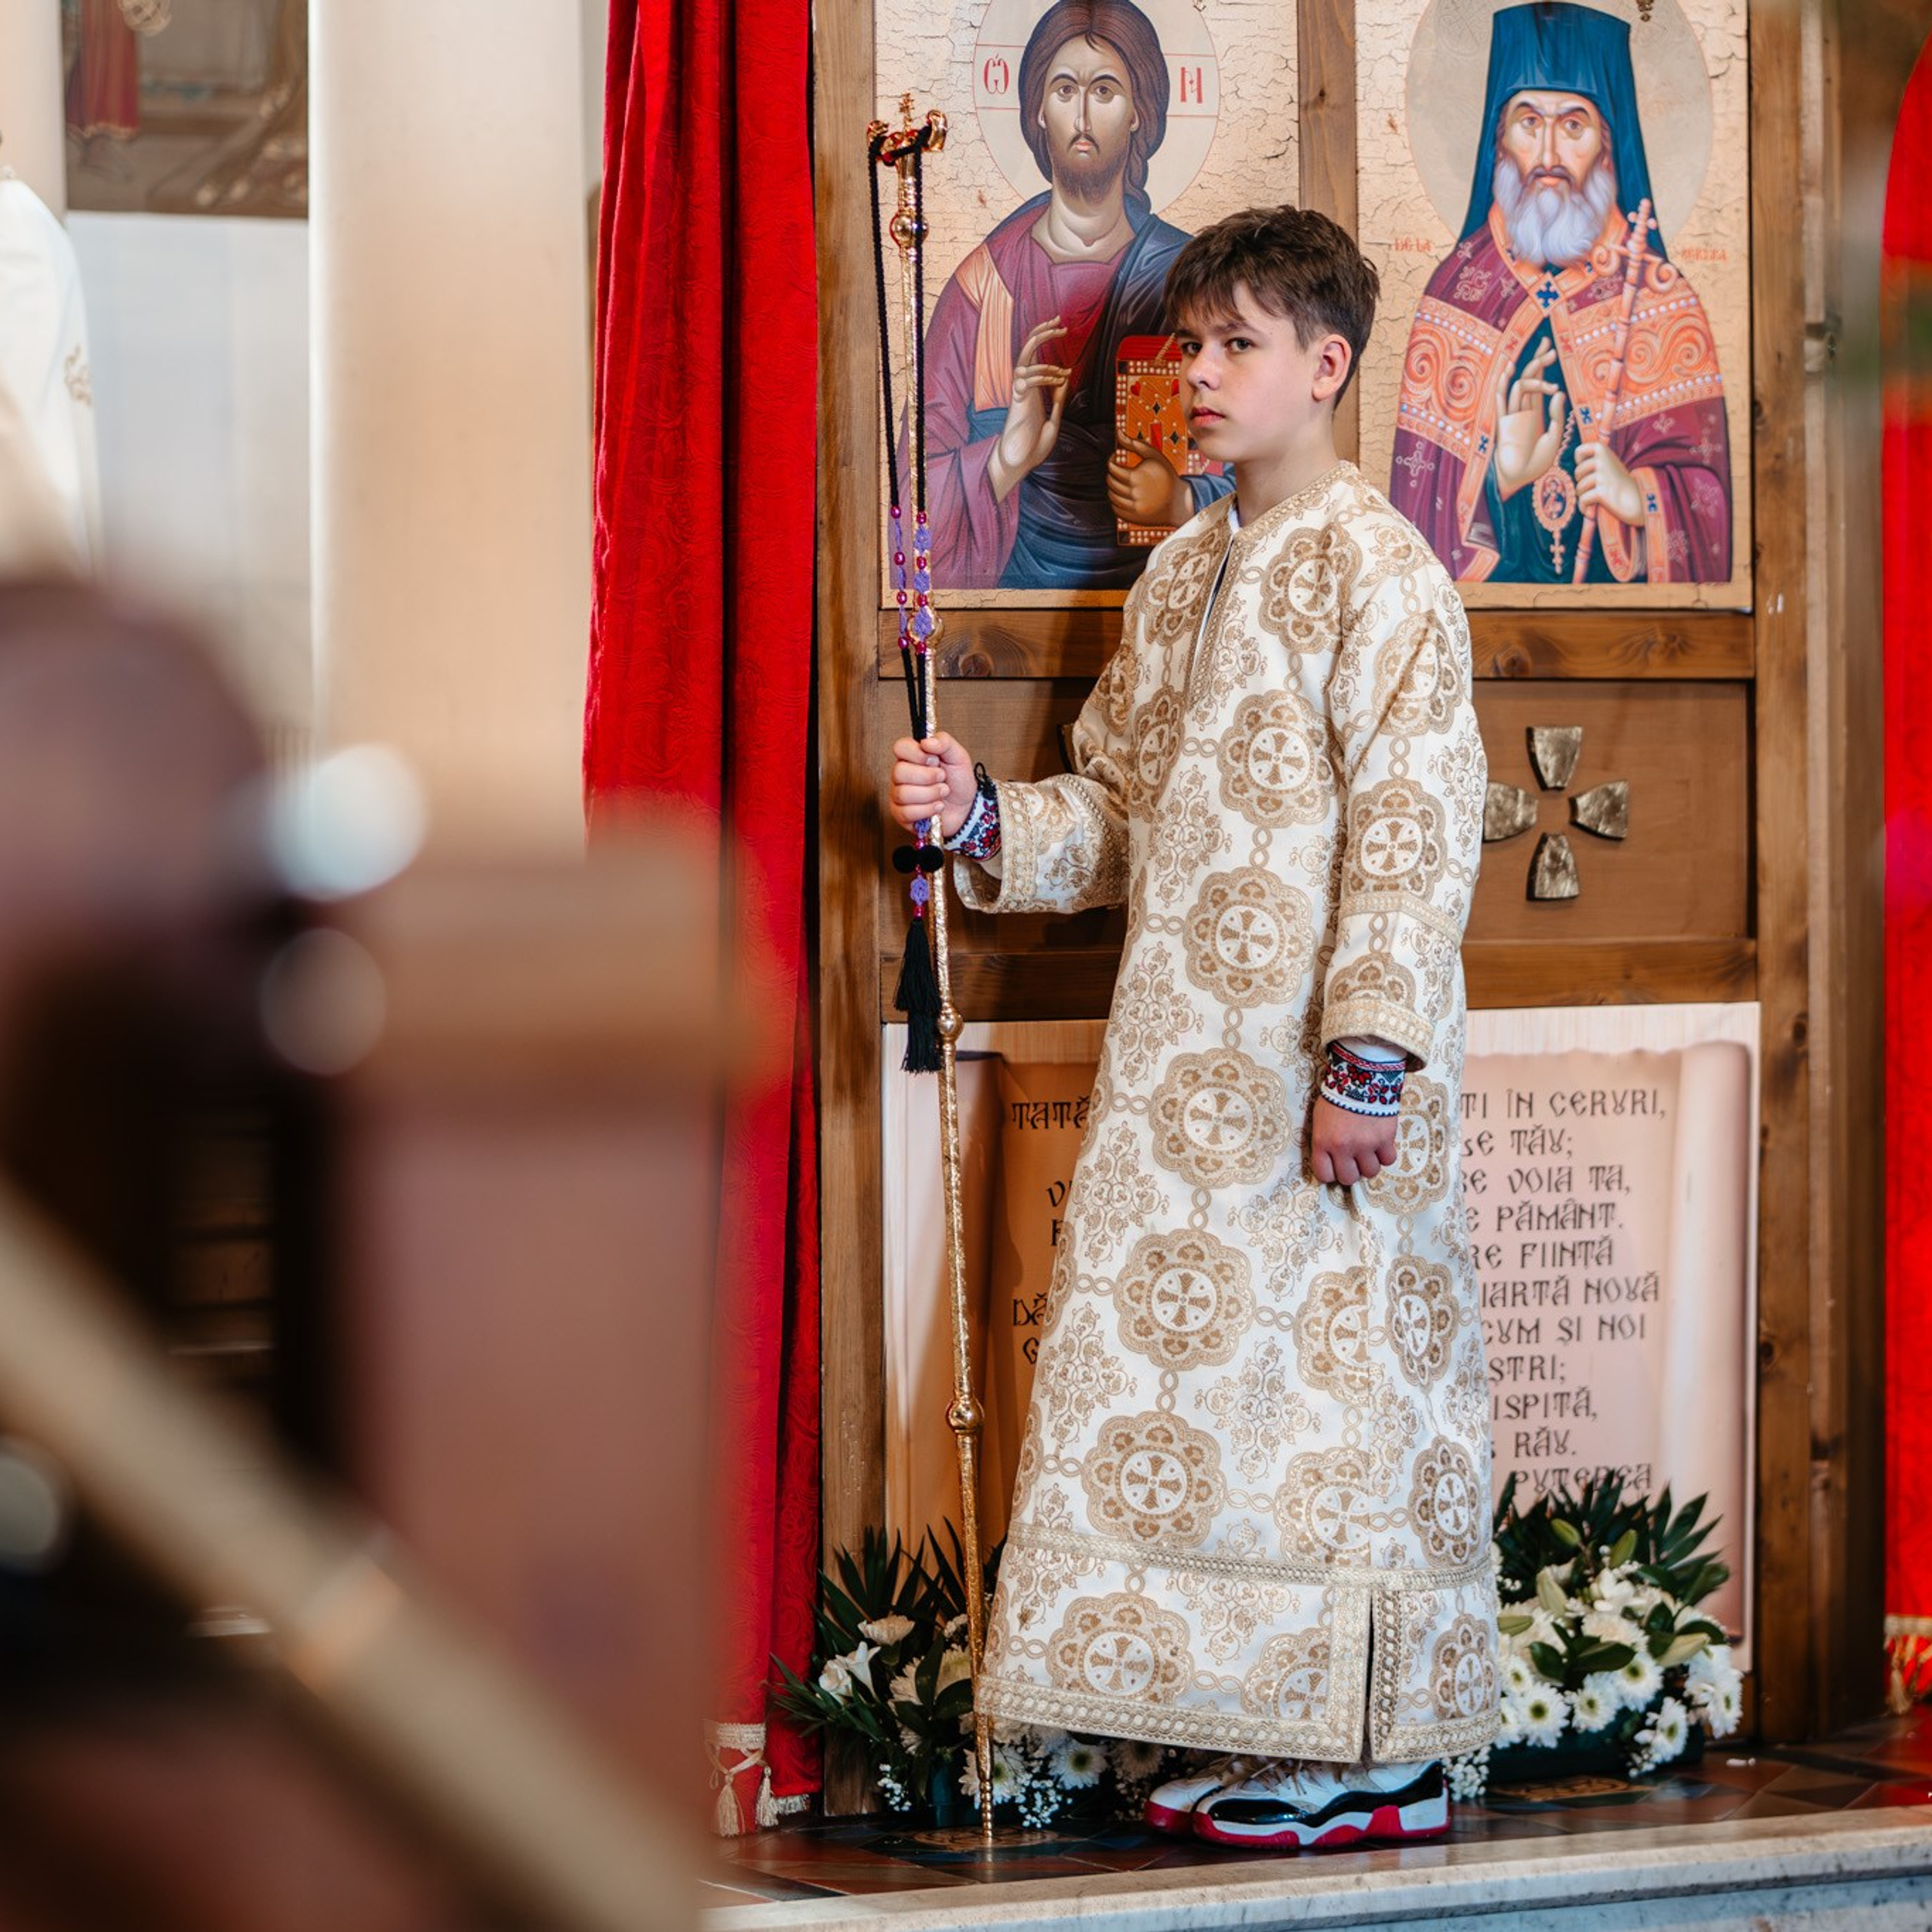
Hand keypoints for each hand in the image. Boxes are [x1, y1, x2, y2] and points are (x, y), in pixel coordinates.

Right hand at [889, 731, 977, 838]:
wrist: (965, 808)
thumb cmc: (958, 782)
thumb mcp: (958, 757)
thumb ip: (945, 742)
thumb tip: (926, 742)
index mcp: (912, 757)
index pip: (900, 747)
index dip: (917, 754)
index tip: (934, 760)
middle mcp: (901, 775)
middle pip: (899, 772)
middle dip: (927, 777)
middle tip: (942, 778)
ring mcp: (898, 795)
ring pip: (903, 793)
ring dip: (930, 794)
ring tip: (943, 793)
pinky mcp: (900, 814)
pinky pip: (906, 812)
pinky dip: (927, 810)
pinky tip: (937, 807)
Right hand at [988, 318, 1069, 502]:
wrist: (1020, 463)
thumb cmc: (1033, 446)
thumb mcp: (1053, 420)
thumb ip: (1058, 400)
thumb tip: (1064, 381)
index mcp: (1032, 389)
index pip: (1035, 355)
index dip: (1045, 338)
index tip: (1061, 327)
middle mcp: (1024, 387)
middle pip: (1027, 349)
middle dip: (1042, 332)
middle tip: (1059, 321)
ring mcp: (1019, 393)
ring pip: (1024, 360)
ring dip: (1044, 355)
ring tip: (1062, 365)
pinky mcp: (1017, 402)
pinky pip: (1026, 379)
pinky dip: (1043, 375)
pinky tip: (1057, 380)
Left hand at [1107, 432, 1193, 528]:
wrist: (1179, 502)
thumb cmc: (1166, 476)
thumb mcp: (1154, 455)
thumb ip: (1134, 443)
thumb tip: (1118, 431)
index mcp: (1136, 477)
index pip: (1112, 468)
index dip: (1111, 461)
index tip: (1116, 458)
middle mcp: (1133, 494)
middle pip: (1110, 482)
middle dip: (1112, 474)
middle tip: (1120, 470)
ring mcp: (1132, 507)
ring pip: (1111, 495)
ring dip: (1113, 487)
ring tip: (1123, 482)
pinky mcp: (1132, 518)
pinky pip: (1115, 508)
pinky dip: (1116, 500)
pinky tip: (1125, 494)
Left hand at [1311, 1096, 1397, 1186]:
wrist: (1360, 1076)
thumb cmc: (1337, 1097)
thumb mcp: (1320, 1120)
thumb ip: (1324, 1142)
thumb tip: (1331, 1161)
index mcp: (1323, 1142)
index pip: (1324, 1175)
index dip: (1331, 1173)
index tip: (1335, 1166)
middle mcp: (1343, 1147)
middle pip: (1349, 1178)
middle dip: (1351, 1170)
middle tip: (1353, 1159)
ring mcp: (1366, 1144)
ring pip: (1370, 1172)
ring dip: (1369, 1163)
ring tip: (1368, 1150)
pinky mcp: (1385, 1138)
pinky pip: (1388, 1160)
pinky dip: (1385, 1154)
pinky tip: (1381, 1143)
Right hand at [1492, 342, 1567, 499]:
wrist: (1520, 480)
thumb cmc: (1536, 464)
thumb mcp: (1554, 438)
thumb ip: (1556, 416)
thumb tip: (1559, 392)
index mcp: (1536, 412)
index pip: (1539, 382)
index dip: (1542, 364)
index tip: (1550, 347)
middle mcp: (1523, 410)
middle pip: (1529, 379)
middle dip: (1538, 362)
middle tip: (1551, 350)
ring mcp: (1512, 416)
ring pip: (1519, 387)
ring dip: (1533, 374)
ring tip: (1546, 365)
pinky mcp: (1503, 425)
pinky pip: (1501, 402)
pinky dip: (1502, 386)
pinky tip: (1508, 372)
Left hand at [1575, 439, 1643, 525]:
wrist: (1637, 501)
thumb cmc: (1619, 484)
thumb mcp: (1609, 464)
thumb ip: (1594, 460)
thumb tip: (1576, 461)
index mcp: (1603, 450)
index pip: (1579, 450)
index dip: (1579, 462)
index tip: (1588, 470)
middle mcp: (1602, 460)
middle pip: (1577, 473)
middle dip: (1582, 484)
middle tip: (1597, 488)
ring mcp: (1602, 475)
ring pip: (1579, 488)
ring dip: (1585, 496)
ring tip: (1598, 498)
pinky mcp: (1601, 491)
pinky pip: (1582, 500)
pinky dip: (1585, 508)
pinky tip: (1593, 510)